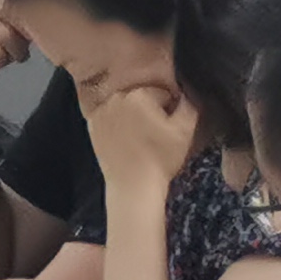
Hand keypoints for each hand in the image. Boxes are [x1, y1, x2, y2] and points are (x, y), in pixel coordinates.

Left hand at [86, 75, 200, 188]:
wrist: (133, 185)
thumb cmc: (161, 158)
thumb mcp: (185, 130)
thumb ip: (188, 104)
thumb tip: (184, 94)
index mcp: (139, 95)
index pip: (162, 94)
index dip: (169, 110)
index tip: (168, 126)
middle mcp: (115, 99)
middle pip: (141, 98)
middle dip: (149, 111)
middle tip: (154, 133)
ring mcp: (100, 112)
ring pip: (125, 107)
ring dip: (132, 116)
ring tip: (140, 138)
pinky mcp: (92, 126)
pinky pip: (109, 117)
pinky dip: (116, 124)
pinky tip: (125, 140)